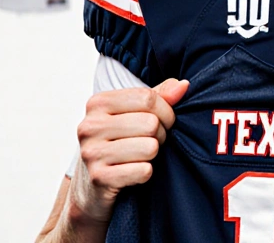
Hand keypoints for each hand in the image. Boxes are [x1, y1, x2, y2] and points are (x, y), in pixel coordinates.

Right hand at [68, 78, 188, 222]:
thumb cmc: (120, 142)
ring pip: (150, 147)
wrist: (92, 187)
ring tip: (141, 156)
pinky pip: (144, 171)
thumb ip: (159, 96)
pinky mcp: (99, 178)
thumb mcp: (134, 113)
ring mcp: (91, 153)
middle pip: (151, 123)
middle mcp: (90, 126)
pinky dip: (146, 173)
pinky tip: (133, 172)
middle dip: (160, 134)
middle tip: (151, 142)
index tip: (163, 121)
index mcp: (98, 103)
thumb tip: (183, 86)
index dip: (165, 111)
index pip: (148, 98)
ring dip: (153, 154)